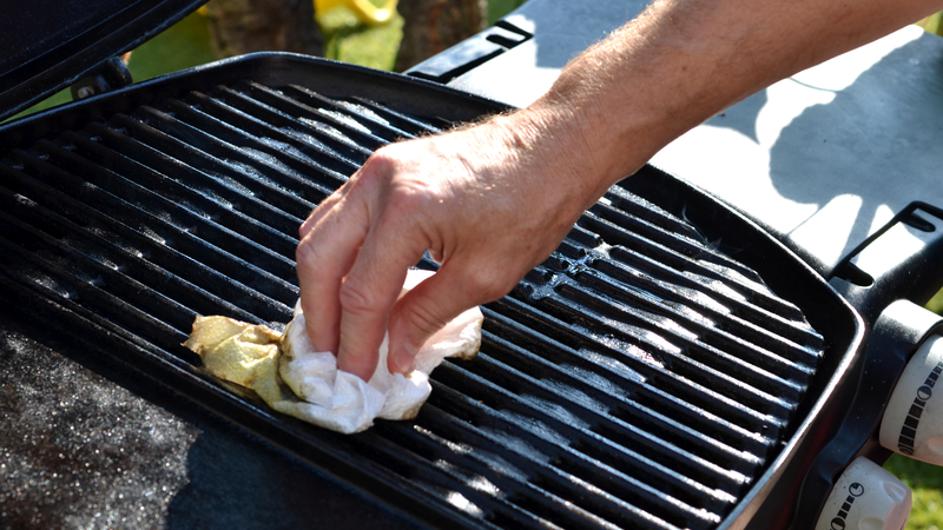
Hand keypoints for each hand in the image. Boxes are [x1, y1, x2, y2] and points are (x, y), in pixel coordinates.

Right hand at [295, 105, 621, 380]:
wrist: (554, 148)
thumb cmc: (533, 201)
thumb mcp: (485, 274)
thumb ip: (426, 316)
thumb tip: (393, 353)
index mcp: (406, 209)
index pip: (361, 292)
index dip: (354, 342)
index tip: (354, 375)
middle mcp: (380, 183)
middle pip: (319, 259)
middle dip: (320, 315)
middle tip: (328, 356)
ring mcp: (377, 169)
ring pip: (320, 233)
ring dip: (321, 284)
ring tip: (333, 327)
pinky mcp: (384, 167)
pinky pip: (338, 215)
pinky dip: (336, 254)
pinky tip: (346, 282)